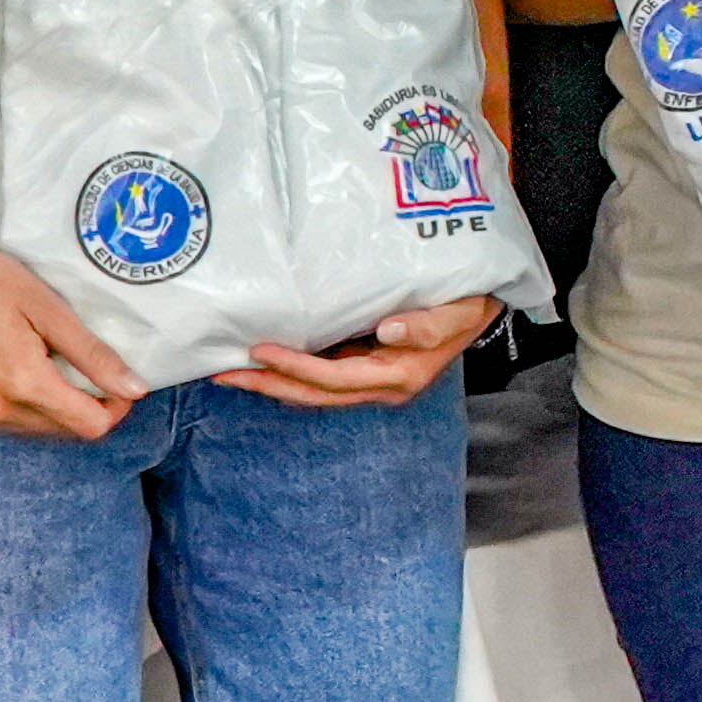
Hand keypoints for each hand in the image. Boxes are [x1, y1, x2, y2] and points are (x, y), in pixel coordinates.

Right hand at [0, 229, 135, 440]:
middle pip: (60, 430)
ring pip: (28, 429)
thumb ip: (92, 355)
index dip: (113, 408)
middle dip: (80, 405)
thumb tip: (136, 390)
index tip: (116, 384)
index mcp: (23, 384)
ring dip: (45, 407)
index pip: (89, 426)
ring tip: (36, 361)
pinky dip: (11, 405)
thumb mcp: (48, 309)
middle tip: (77, 365)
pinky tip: (3, 370)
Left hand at [218, 296, 494, 409]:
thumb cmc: (466, 306)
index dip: (296, 368)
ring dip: (272, 383)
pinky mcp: (364, 371)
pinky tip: (264, 364)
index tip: (261, 351)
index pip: (336, 378)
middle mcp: (381, 387)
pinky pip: (319, 380)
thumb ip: (426, 326)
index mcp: (399, 376)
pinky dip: (289, 374)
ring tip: (231, 372)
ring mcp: (371, 382)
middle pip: (314, 395)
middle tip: (224, 374)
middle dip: (268, 385)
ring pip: (312, 392)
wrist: (478, 309)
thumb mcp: (457, 312)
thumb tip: (386, 333)